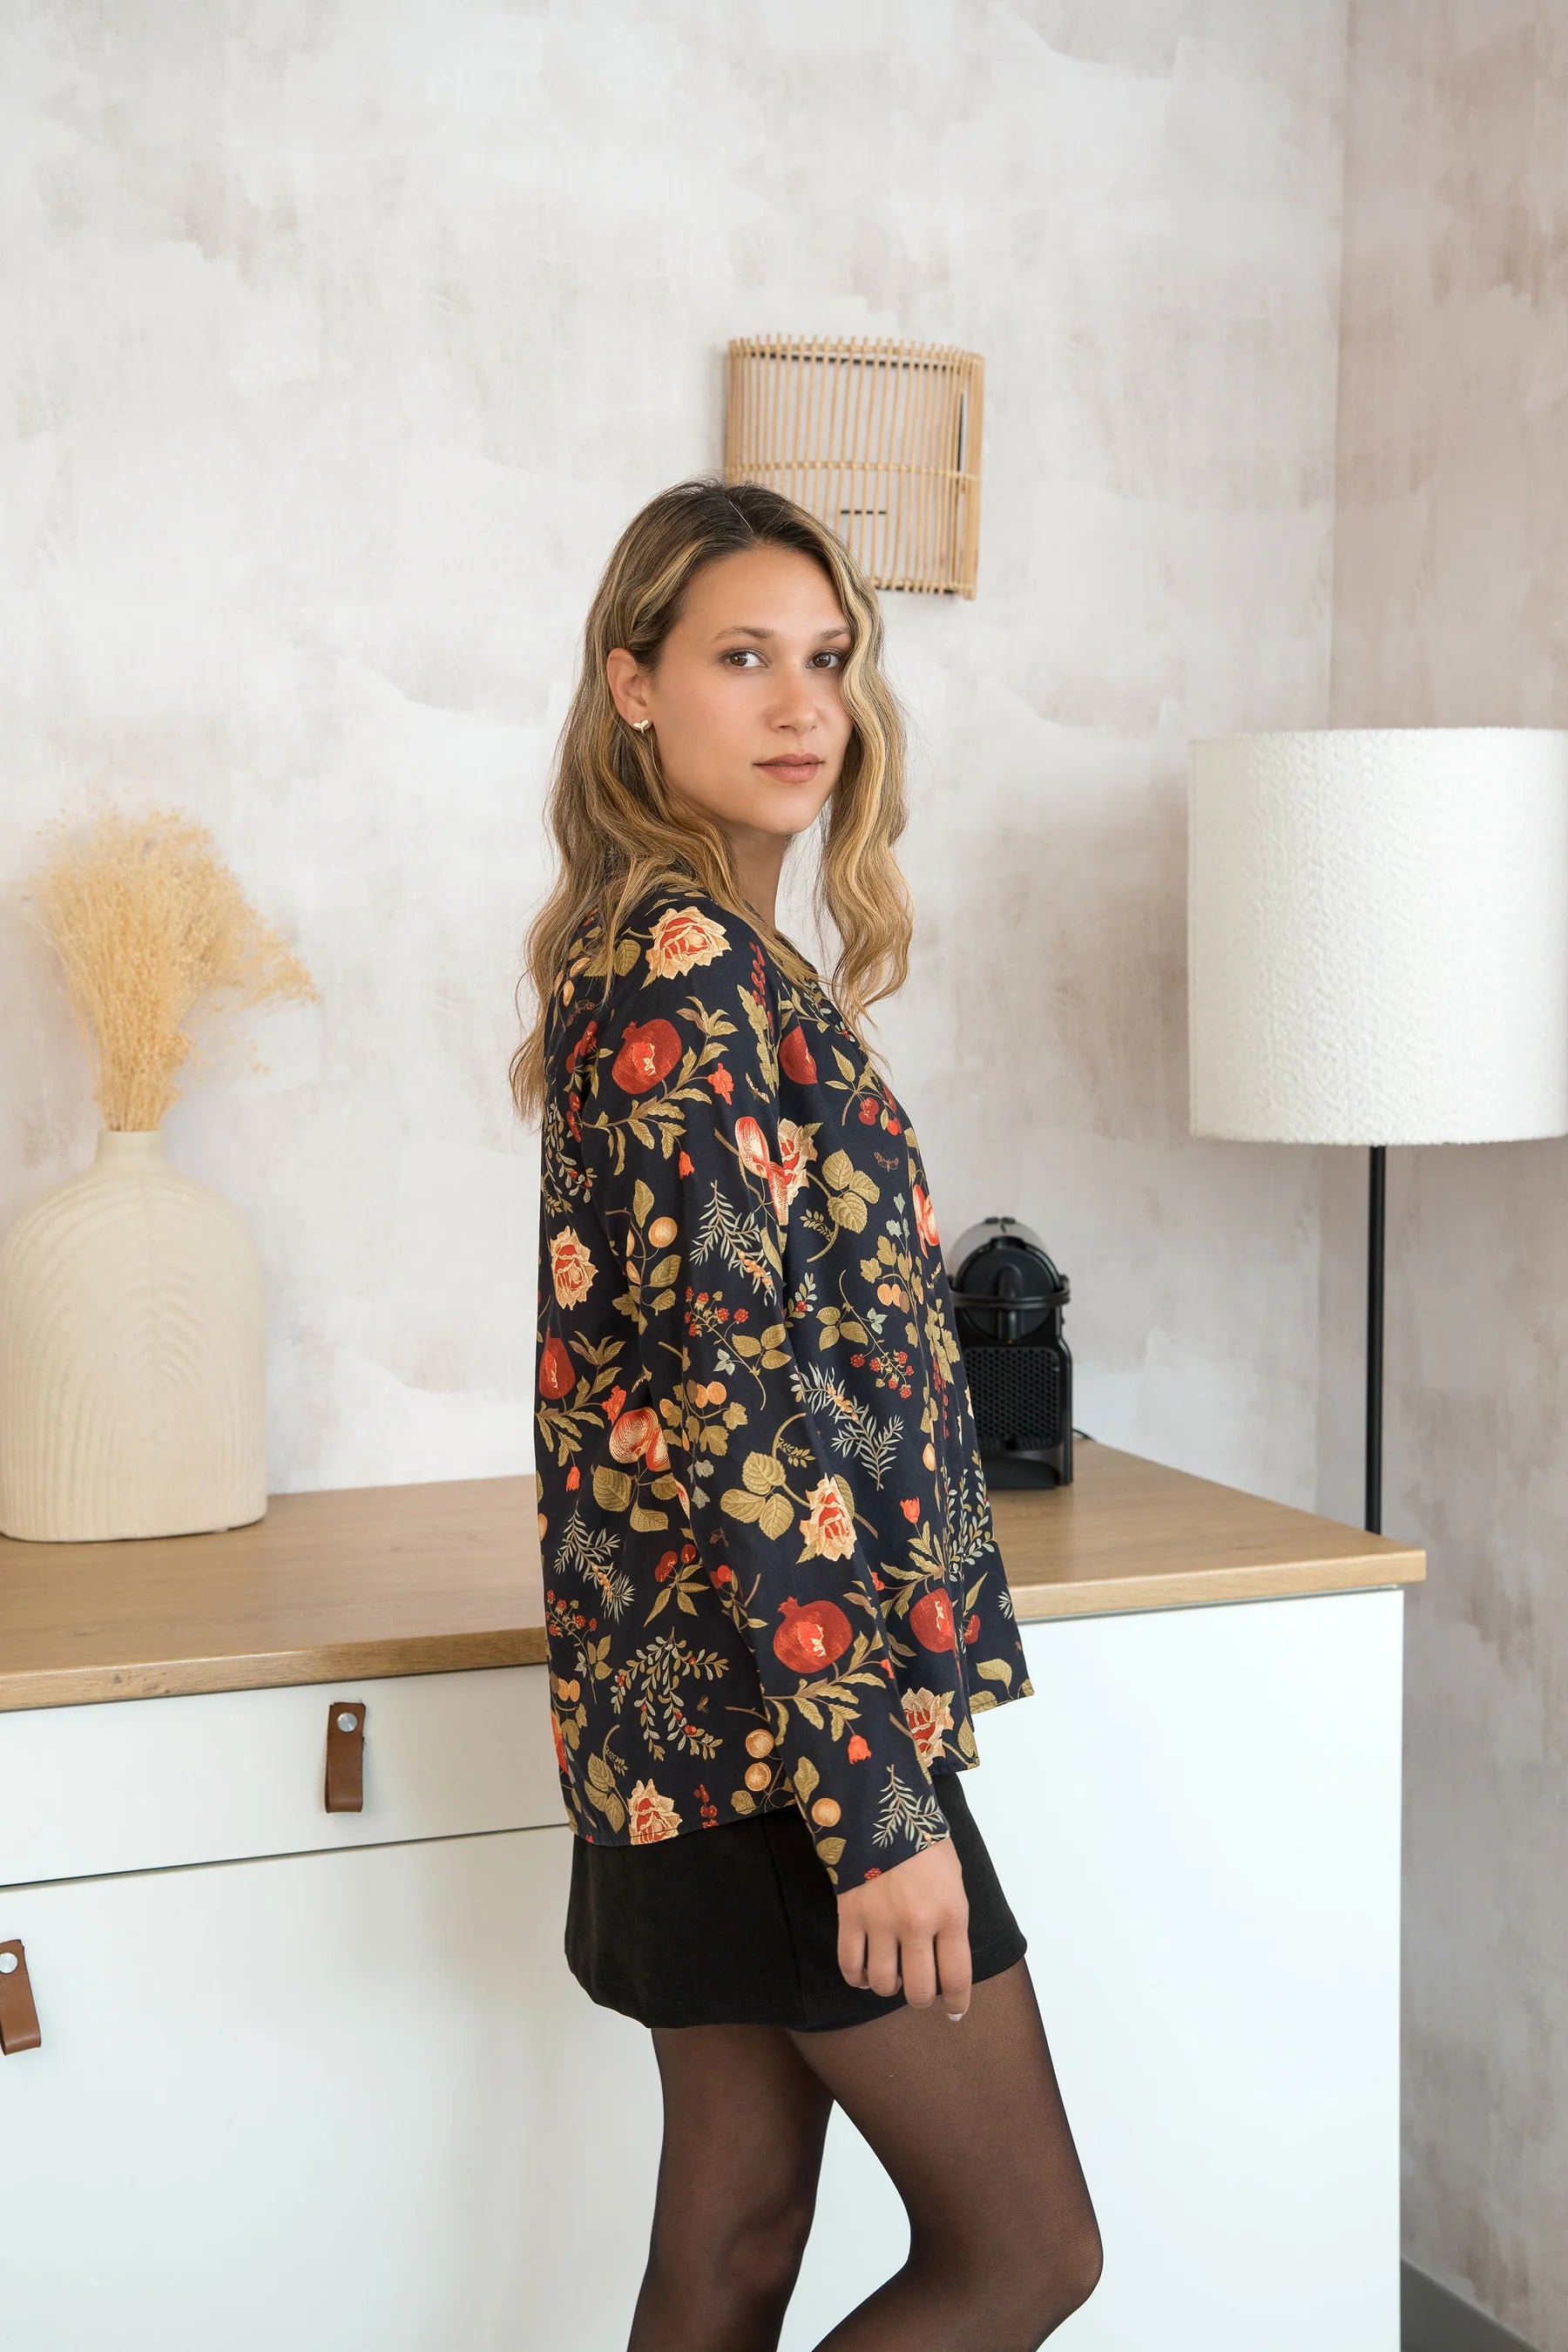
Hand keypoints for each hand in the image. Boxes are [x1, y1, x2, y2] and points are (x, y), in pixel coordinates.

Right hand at [835, 1831, 972, 2018]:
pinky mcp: (850, 1916)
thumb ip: (951, 1918)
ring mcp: (880, 1922)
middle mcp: (917, 1924)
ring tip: (891, 1975)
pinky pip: (850, 1965)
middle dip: (920, 1998)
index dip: (956, 2001)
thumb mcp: (953, 1879)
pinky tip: (864, 1974)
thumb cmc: (924, 1841)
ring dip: (888, 1987)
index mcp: (951, 1913)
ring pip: (883, 1983)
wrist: (880, 1807)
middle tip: (919, 1990)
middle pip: (918, 1990)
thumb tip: (946, 1955)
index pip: (956, 1976)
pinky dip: (857, 1978)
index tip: (954, 2010)